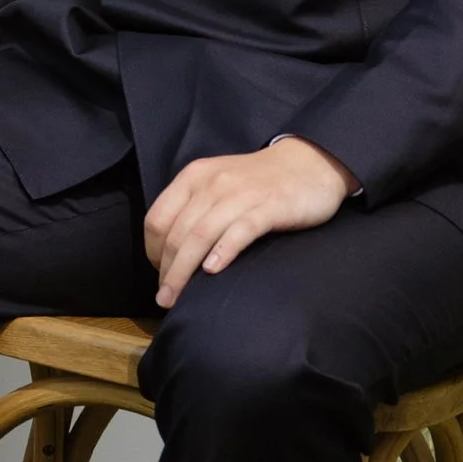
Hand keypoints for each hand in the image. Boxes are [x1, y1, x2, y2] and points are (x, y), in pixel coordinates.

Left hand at [142, 138, 351, 306]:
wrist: (309, 163)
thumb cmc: (259, 182)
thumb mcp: (218, 184)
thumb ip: (195, 208)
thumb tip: (171, 252)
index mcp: (194, 177)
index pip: (157, 219)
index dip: (153, 252)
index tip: (160, 275)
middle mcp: (211, 184)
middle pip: (177, 233)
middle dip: (167, 271)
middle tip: (165, 298)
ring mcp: (240, 194)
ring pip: (201, 236)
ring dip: (184, 271)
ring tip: (178, 298)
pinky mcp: (269, 207)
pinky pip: (240, 231)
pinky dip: (222, 252)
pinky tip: (213, 273)